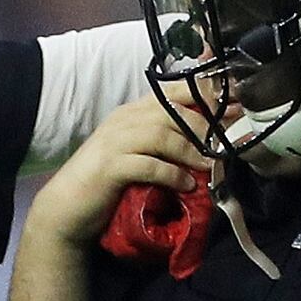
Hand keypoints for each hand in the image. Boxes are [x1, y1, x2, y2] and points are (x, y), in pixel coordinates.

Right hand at [30, 94, 212, 245]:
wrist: (66, 208)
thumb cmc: (105, 183)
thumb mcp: (137, 154)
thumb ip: (163, 143)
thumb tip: (206, 146)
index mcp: (132, 112)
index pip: (173, 91)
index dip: (205, 95)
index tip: (233, 106)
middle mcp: (123, 120)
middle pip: (172, 110)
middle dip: (204, 125)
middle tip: (226, 143)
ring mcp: (114, 141)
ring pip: (162, 134)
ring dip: (190, 151)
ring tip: (208, 167)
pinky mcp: (110, 167)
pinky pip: (148, 164)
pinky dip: (171, 174)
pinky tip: (185, 186)